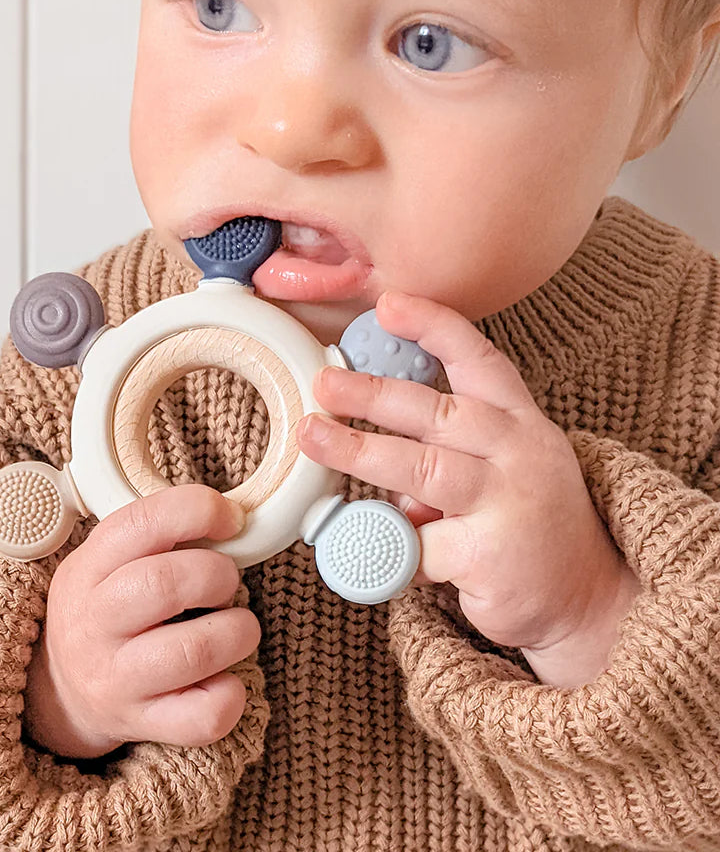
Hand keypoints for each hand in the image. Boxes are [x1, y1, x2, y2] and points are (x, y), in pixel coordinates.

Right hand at [23, 484, 260, 758]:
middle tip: (226, 582)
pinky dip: (232, 694)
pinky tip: (224, 678)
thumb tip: (233, 519)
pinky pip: (203, 716)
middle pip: (166, 584)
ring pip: (194, 651)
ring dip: (238, 631)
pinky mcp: (142, 724)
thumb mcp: (106, 561)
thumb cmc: (105, 611)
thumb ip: (157, 536)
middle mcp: (95, 624)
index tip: (230, 518)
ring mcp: (117, 679)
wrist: (58, 695)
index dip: (197, 511)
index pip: (141, 523)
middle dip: (219, 575)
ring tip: (237, 628)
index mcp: (88, 569)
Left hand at [297, 291, 638, 682]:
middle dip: (372, 393)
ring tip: (315, 438)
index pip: (478, 361)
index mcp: (520, 423)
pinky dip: (393, 547)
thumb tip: (375, 447)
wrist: (588, 597)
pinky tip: (392, 553)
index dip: (434, 328)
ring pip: (421, 468)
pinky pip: (419, 543)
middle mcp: (519, 454)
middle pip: (437, 413)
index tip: (388, 305)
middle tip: (324, 383)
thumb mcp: (504, 466)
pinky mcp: (490, 555)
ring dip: (360, 452)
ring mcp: (508, 504)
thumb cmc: (530, 521)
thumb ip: (447, 449)